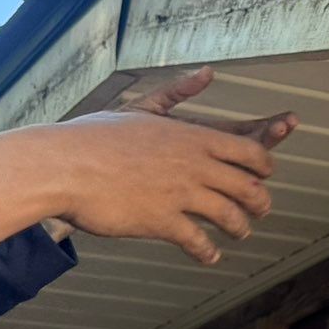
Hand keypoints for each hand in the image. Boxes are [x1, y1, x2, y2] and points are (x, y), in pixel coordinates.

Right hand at [0, 68, 298, 265]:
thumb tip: (208, 72)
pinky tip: (210, 257)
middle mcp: (194, 165)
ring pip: (229, 216)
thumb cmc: (95, 136)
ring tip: (240, 233)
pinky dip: (208, 251)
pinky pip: (197, 241)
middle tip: (262, 209)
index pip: (249, 150)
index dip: (264, 165)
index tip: (265, 174)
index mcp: (193, 137)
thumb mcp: (142, 107)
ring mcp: (180, 194)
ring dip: (240, 227)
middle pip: (248, 186)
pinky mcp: (162, 221)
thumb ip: (178, 93)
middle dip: (260, 201)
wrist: (62, 166)